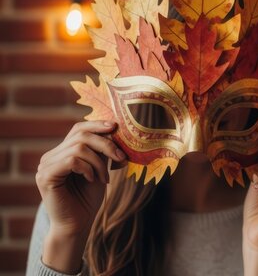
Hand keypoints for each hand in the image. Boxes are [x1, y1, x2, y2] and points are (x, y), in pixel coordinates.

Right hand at [36, 120, 125, 272]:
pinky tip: (92, 180)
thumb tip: (113, 131)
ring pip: (78, 148)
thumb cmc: (88, 198)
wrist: (78, 224)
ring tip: (104, 178)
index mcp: (62, 152)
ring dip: (99, 162)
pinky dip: (87, 168)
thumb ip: (101, 152)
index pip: (78, 128)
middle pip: (80, 135)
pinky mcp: (45, 177)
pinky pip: (71, 161)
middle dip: (105, 144)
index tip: (116, 127)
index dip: (97, 125)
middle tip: (120, 157)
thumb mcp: (99, 169)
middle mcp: (50, 156)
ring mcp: (45, 166)